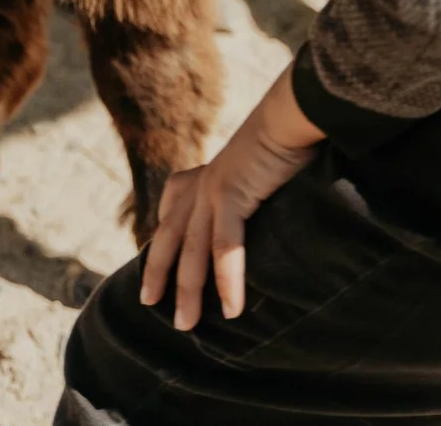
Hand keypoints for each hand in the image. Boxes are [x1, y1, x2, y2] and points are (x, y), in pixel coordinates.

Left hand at [140, 71, 323, 332]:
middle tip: (149, 304)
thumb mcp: (255, 175)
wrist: (291, 115)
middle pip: (170, 240)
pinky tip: (230, 309)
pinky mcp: (229, 194)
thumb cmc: (283, 142)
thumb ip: (246, 198)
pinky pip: (225, 247)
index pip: (170, 218)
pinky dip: (227, 280)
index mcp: (199, 178)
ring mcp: (209, 191)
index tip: (154, 273)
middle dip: (158, 275)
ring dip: (188, 292)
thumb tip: (254, 218)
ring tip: (184, 324)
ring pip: (191, 252)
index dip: (160, 248)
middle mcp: (197, 185)